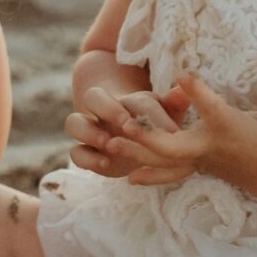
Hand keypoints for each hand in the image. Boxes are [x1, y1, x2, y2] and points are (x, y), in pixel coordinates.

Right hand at [66, 84, 189, 178]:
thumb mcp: (167, 116)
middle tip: (126, 124)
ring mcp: (92, 130)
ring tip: (107, 143)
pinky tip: (104, 164)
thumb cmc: (153, 125)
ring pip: (74, 122)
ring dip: (89, 131)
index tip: (172, 130)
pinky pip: (75, 152)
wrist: (131, 138)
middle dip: (108, 108)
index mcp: (129, 101)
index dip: (153, 114)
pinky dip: (86, 158)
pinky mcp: (87, 152)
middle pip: (93, 97)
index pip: (138, 101)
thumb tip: (183, 92)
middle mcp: (105, 111)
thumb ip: (174, 105)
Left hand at [100, 75, 256, 195]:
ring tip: (108, 144)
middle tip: (123, 125)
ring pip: (164, 160)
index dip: (198, 93)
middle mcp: (210, 147)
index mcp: (229, 129)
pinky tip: (128, 177)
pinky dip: (150, 174)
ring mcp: (201, 160)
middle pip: (174, 145)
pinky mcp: (198, 166)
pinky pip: (169, 172)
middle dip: (148, 136)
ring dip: (137, 153)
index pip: (212, 109)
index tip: (182, 75)